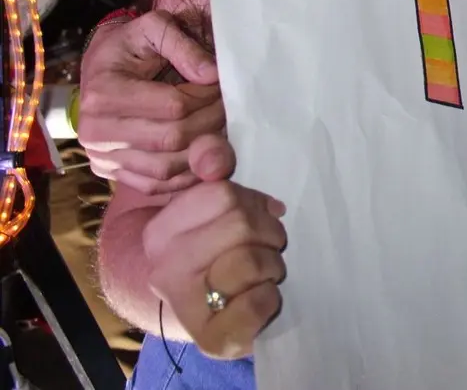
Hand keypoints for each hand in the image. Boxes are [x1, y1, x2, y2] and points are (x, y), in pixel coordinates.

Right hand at [78, 11, 224, 194]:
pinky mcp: (112, 173)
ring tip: (220, 128)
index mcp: (104, 94)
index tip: (223, 87)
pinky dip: (187, 175)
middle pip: (172, 139)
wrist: (100, 69)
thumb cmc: (131, 46)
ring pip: (167, 168)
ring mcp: (102, 157)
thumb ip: (183, 46)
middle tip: (229, 109)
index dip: (207, 98)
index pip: (173, 106)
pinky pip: (157, 185)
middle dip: (211, 123)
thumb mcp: (153, 28)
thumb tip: (213, 74)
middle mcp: (96, 132)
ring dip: (204, 151)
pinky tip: (205, 153)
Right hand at [144, 179, 286, 359]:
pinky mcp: (213, 339)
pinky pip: (258, 303)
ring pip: (251, 260)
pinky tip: (262, 298)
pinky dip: (272, 298)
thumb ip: (212, 164)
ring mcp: (184, 304)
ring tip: (265, 272)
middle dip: (268, 234)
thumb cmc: (219, 253)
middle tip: (267, 247)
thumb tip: (214, 160)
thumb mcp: (214, 207)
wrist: (209, 316)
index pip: (222, 194)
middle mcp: (164, 267)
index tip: (254, 218)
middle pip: (240, 224)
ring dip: (273, 264)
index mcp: (162, 230)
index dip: (253, 203)